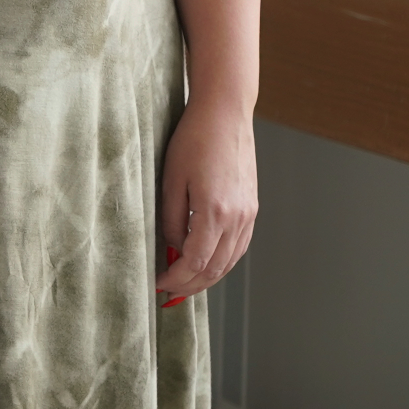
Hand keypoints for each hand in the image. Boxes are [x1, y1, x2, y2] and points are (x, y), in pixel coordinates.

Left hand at [156, 103, 256, 303]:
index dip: (175, 279)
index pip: (194, 262)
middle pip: (215, 268)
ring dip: (208, 277)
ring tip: (185, 284)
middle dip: (191, 286)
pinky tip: (207, 263)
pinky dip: (223, 261)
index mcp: (215, 212)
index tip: (157, 284)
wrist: (225, 114)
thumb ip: (172, 219)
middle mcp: (238, 217)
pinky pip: (239, 245)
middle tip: (168, 293)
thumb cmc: (192, 140)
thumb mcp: (171, 179)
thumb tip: (174, 248)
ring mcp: (249, 213)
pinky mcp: (252, 207)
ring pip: (230, 260)